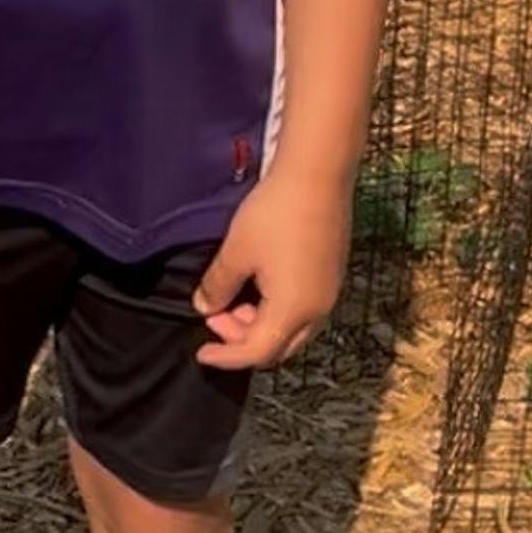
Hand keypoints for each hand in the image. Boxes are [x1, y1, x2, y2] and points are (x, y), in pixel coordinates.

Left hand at [191, 165, 350, 369]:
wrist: (318, 175)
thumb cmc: (274, 215)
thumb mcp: (236, 252)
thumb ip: (218, 286)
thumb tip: (206, 307)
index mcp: (293, 311)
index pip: (257, 352)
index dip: (226, 357)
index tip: (201, 353)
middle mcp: (318, 310)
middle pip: (279, 347)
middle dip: (243, 341)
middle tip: (214, 317)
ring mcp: (328, 292)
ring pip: (292, 329)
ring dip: (259, 324)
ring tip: (231, 299)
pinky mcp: (331, 274)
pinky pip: (302, 309)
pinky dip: (276, 310)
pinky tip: (256, 285)